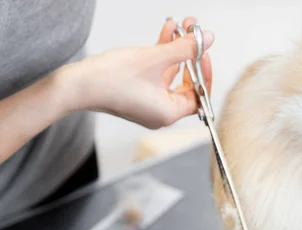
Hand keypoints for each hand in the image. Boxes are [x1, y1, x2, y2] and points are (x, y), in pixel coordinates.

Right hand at [62, 17, 212, 128]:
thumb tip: (206, 40)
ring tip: (180, 26)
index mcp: (168, 113)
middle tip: (194, 36)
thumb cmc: (111, 80)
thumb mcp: (155, 59)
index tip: (203, 54)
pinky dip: (160, 54)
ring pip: (169, 74)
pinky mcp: (137, 92)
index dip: (203, 74)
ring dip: (175, 49)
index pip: (198, 97)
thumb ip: (184, 49)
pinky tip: (166, 31)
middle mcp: (160, 112)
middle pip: (185, 83)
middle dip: (189, 56)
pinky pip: (156, 73)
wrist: (76, 84)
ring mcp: (148, 103)